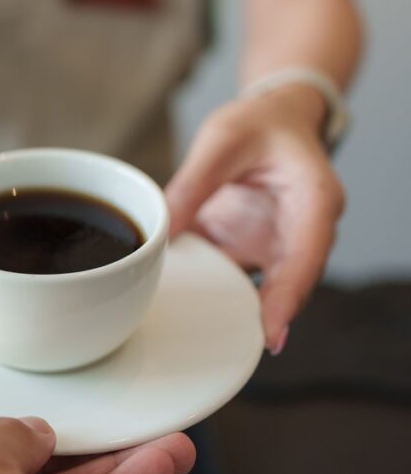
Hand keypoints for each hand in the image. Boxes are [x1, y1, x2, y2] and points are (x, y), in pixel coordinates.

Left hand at [166, 86, 344, 353]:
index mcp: (313, 200)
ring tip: (209, 342)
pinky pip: (231, 278)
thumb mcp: (222, 140)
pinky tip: (185, 311)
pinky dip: (211, 293)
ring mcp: (276, 246)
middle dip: (266, 319)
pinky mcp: (250, 251)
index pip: (307, 256)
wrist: (268, 122)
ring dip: (236, 312)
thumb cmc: (258, 126)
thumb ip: (193, 183)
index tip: (272, 330)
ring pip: (260, 290)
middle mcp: (302, 231)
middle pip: (288, 285)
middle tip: (240, 351)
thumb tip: (161, 229)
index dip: (290, 296)